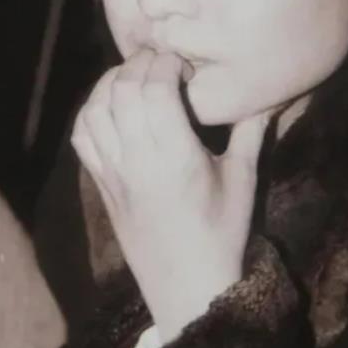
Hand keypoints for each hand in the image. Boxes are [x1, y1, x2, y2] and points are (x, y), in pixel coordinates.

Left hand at [71, 49, 269, 342]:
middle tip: (160, 61)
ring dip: (112, 82)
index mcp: (175, 157)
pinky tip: (111, 103)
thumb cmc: (222, 233)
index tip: (184, 65)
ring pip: (96, 109)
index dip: (166, 64)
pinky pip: (82, 136)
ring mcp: (113, 172)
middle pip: (123, 91)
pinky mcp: (101, 184)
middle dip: (140, 64)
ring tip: (135, 75)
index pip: (156, 90)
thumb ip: (251, 132)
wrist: (187, 286)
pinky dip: (91, 110)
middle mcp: (138, 160)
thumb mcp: (243, 180)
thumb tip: (265, 94)